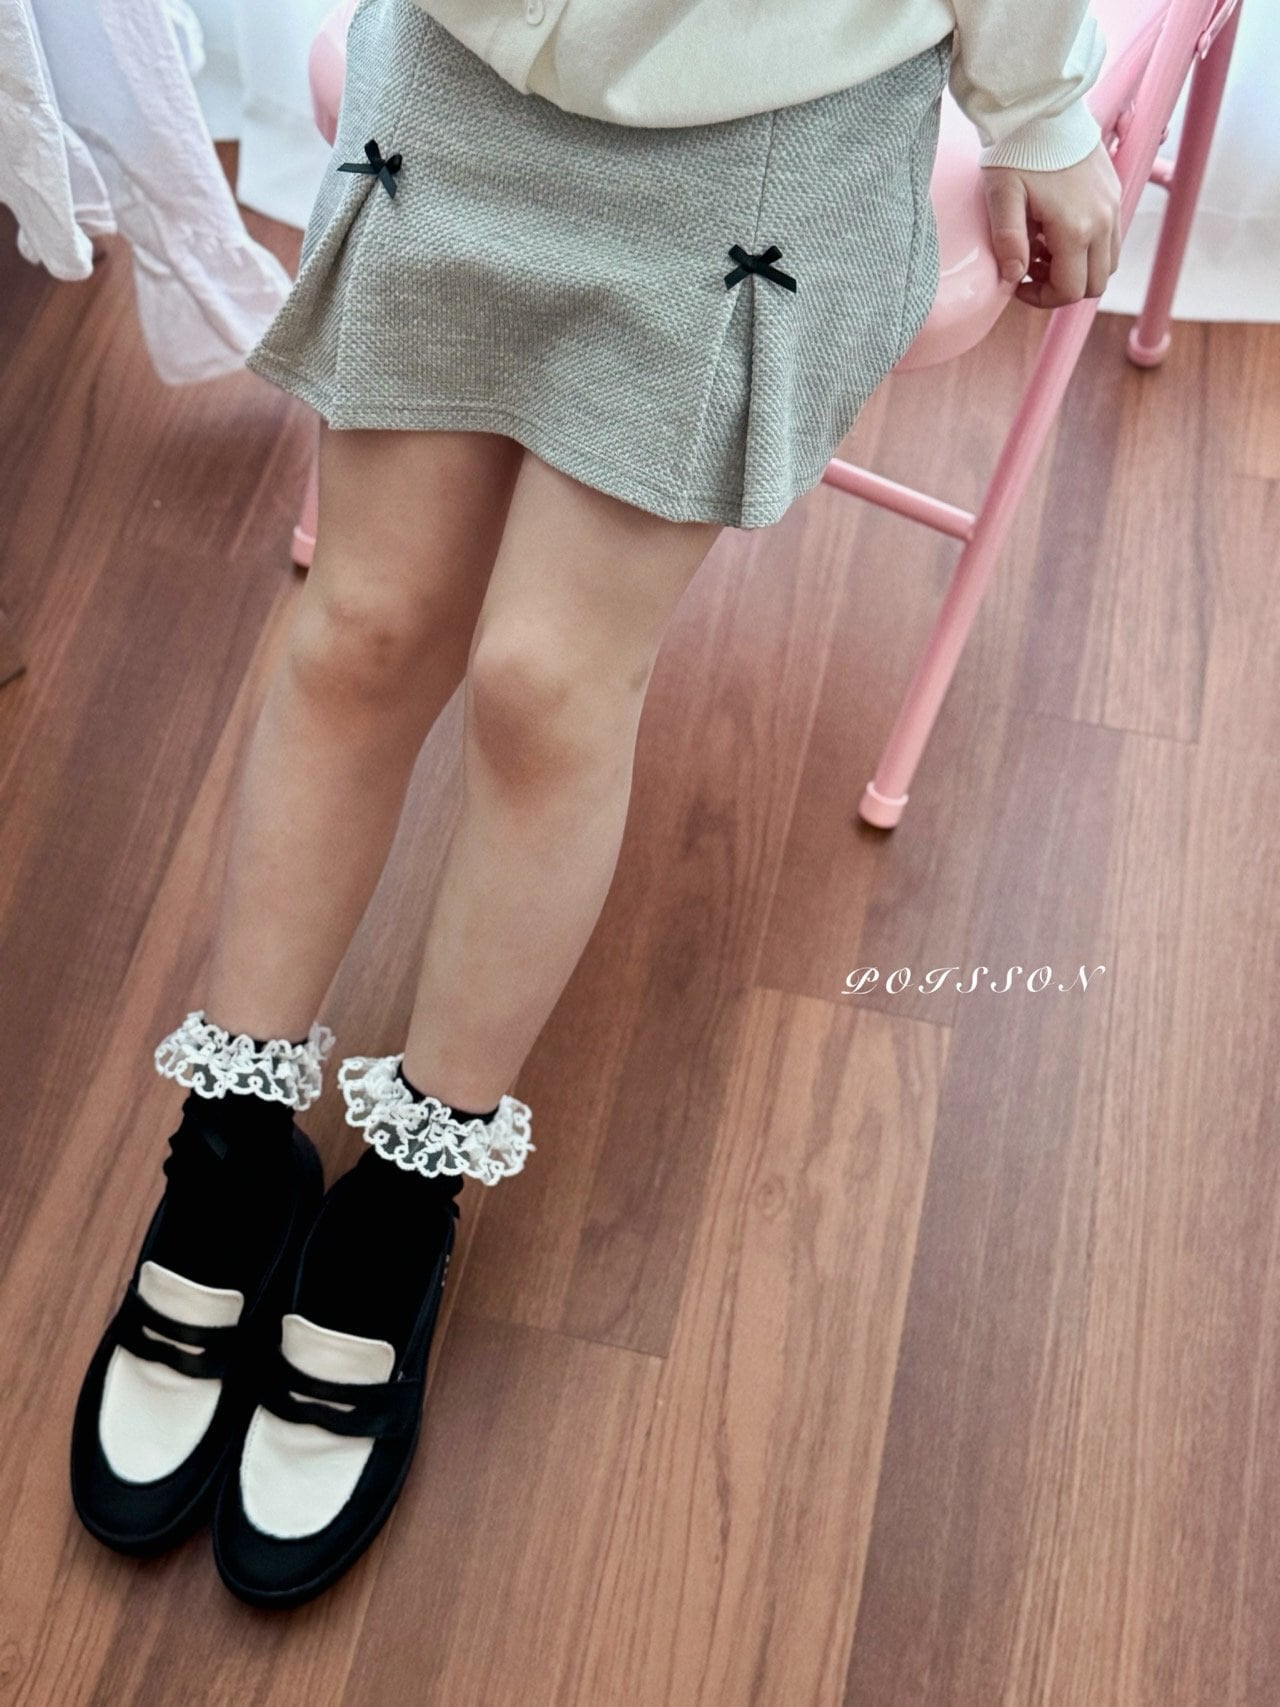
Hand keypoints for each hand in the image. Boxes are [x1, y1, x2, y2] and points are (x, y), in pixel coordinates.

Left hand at [981, 141, 1122, 308]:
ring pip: (1107, 264)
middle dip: (1063, 287)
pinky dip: (1089, 247)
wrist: (1044, 105)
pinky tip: (1059, 230)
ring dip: (1078, 269)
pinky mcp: (1115, 192)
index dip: (1043, 299)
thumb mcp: (1002, 196)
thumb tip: (1013, 277)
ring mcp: (1113, 205)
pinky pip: (1111, 238)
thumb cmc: (1018, 150)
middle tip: (1032, 268)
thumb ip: (1007, 240)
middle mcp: (1103, 220)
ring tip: (1045, 250)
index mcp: (1076, 228)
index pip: (1070, 290)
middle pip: (1094, 284)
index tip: (1019, 284)